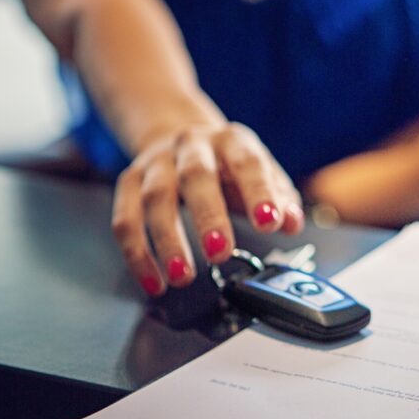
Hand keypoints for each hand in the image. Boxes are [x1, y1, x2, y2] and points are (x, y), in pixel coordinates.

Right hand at [111, 122, 303, 296]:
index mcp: (232, 142)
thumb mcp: (262, 174)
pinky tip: (153, 281)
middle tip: (218, 253)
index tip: (269, 223)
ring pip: (155, 198)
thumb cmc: (229, 165)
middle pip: (195, 177)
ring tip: (182, 276)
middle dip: (208, 217)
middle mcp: (192, 146)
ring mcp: (157, 162)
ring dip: (167, 240)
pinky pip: (126, 218)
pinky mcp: (129, 181)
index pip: (248, 164)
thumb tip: (292, 223)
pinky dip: (137, 254)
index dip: (259, 193)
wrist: (184, 137)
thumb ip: (281, 199)